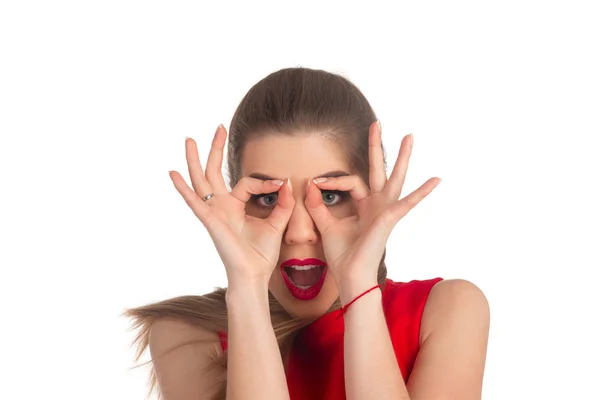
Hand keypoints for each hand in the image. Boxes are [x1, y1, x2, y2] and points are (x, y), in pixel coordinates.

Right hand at [169, 125, 294, 287]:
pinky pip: (194, 202)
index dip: (266, 182)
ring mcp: (213, 212)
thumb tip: (286, 182)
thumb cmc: (261, 254)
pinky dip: (183, 188)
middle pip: (214, 172)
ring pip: (201, 180)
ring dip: (195, 160)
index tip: (281, 184)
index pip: (247, 182)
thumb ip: (282, 203)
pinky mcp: (210, 220)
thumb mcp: (277, 223)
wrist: (253, 274)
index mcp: (235, 206)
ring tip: (190, 140)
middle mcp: (221, 206)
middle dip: (216, 149)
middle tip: (218, 128)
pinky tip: (173, 173)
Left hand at [305, 121, 440, 296]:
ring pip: (395, 178)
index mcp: (364, 206)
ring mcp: (385, 211)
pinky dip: (421, 193)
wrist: (350, 276)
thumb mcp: (325, 224)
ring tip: (409, 136)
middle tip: (376, 123)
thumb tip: (310, 185)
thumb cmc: (342, 255)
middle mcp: (377, 205)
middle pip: (379, 170)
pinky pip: (406, 203)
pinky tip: (436, 180)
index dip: (333, 180)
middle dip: (377, 146)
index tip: (316, 183)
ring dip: (402, 157)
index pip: (351, 181)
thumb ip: (318, 205)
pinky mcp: (389, 219)